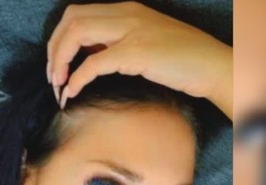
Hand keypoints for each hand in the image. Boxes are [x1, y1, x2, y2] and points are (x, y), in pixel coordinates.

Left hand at [47, 2, 231, 118]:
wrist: (212, 66)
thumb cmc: (183, 61)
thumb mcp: (145, 44)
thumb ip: (117, 45)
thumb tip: (89, 58)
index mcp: (126, 9)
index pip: (77, 14)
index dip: (59, 39)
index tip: (57, 66)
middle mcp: (126, 13)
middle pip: (71, 20)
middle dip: (54, 49)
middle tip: (52, 78)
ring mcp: (130, 30)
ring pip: (77, 34)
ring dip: (60, 61)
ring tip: (58, 86)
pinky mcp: (135, 53)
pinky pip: (92, 64)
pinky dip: (76, 80)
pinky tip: (72, 94)